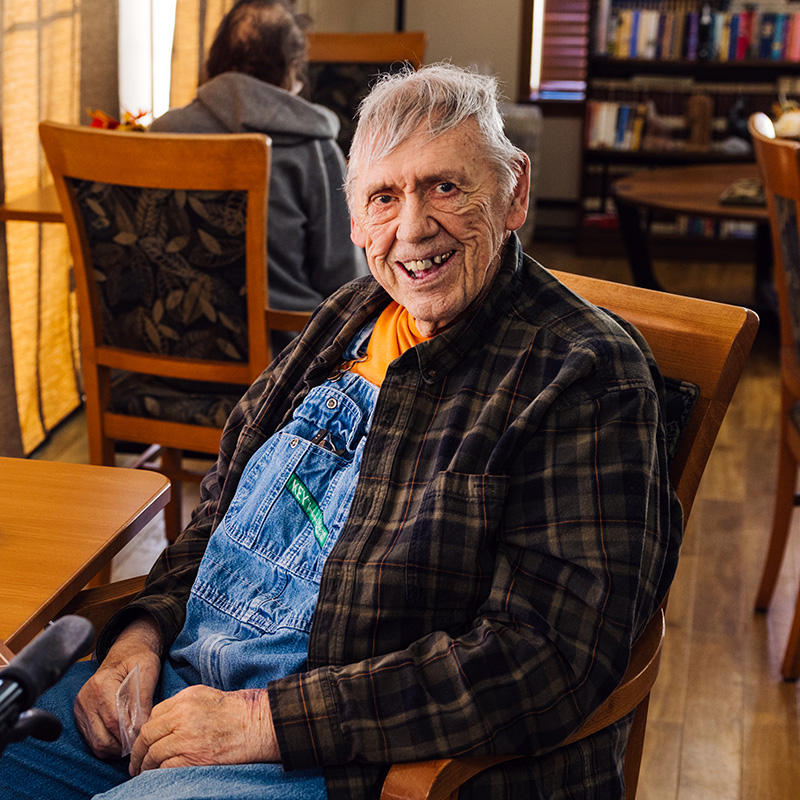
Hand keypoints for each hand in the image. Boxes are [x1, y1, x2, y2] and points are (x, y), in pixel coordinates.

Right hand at [74, 614, 161, 758]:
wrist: (125, 652)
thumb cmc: (138, 659)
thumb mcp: (147, 670)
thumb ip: (144, 697)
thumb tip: (142, 726)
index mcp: (101, 685)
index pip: (114, 720)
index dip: (131, 733)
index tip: (145, 735)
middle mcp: (86, 699)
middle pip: (102, 738)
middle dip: (123, 746)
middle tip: (140, 742)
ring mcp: (81, 709)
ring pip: (96, 744)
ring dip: (115, 748)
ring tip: (133, 741)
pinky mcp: (80, 716)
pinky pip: (92, 740)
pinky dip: (108, 744)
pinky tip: (122, 738)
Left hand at [129, 685, 278, 774]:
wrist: (259, 724)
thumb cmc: (239, 711)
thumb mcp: (208, 696)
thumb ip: (185, 706)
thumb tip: (165, 721)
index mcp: (186, 698)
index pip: (154, 715)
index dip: (147, 731)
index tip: (144, 742)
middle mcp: (182, 715)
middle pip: (148, 734)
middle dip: (139, 751)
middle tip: (136, 762)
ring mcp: (186, 737)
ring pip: (153, 753)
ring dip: (146, 765)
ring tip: (145, 772)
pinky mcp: (193, 758)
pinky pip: (165, 767)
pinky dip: (159, 772)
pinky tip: (160, 775)